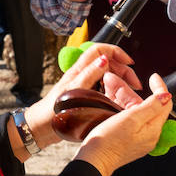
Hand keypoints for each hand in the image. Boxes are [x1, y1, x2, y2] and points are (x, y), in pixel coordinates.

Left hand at [24, 43, 141, 149]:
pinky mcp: (85, 94)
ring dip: (120, 79)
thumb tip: (104, 59)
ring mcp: (84, 83)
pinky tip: (118, 98)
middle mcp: (82, 74)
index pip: (100, 49)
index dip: (116, 52)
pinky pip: (103, 86)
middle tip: (134, 83)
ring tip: (129, 90)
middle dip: (123, 68)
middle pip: (107, 61)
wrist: (42, 126)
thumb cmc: (53, 110)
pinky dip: (113, 89)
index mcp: (79, 69)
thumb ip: (89, 74)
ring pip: (107, 74)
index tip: (129, 62)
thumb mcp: (74, 90)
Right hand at [74, 74, 172, 175]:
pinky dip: (119, 106)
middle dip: (132, 90)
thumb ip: (151, 106)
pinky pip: (126, 118)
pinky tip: (109, 99)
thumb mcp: (132, 118)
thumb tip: (166, 96)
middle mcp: (148, 135)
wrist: (93, 161)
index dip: (160, 88)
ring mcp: (137, 137)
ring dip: (123, 96)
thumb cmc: (110, 141)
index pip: (164, 104)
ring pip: (134, 110)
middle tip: (117, 79)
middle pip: (146, 106)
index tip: (153, 76)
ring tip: (109, 85)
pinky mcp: (126, 139)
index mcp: (153, 130)